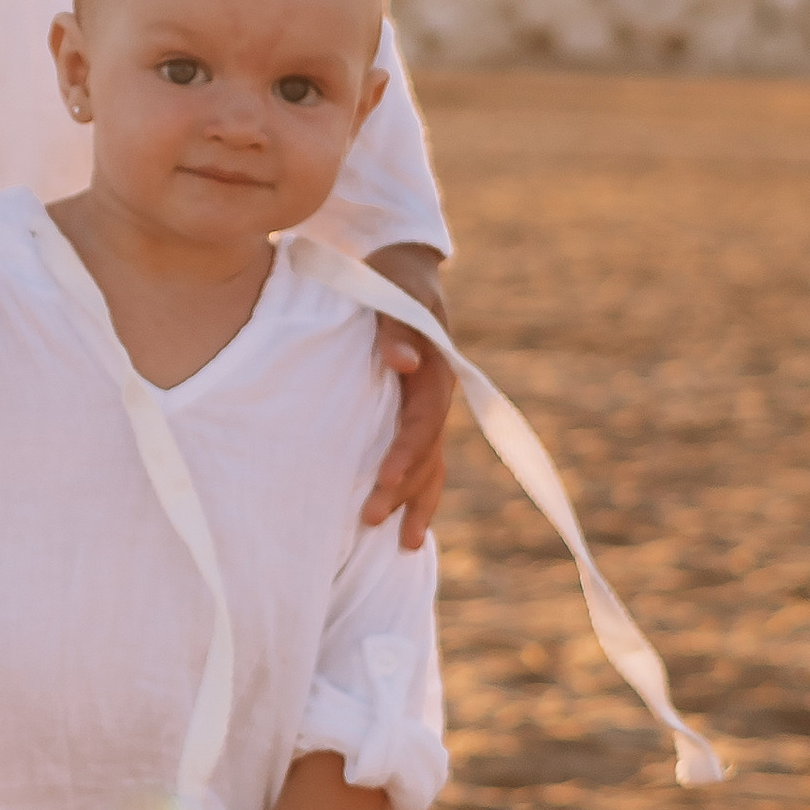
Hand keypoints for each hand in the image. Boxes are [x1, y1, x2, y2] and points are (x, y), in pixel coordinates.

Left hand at [360, 240, 454, 546]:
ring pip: (432, 461)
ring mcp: (432, 405)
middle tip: (371, 521)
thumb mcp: (392, 290)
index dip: (404, 452)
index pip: (423, 420)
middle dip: (402, 489)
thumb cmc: (392, 277)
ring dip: (418, 501)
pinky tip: (410, 523)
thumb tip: (403, 362)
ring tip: (406, 544)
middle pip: (427, 450)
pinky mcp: (418, 411)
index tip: (382, 479)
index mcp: (436, 369)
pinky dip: (421, 489)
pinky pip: (426, 457)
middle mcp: (439, 392)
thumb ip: (395, 325)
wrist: (405, 265)